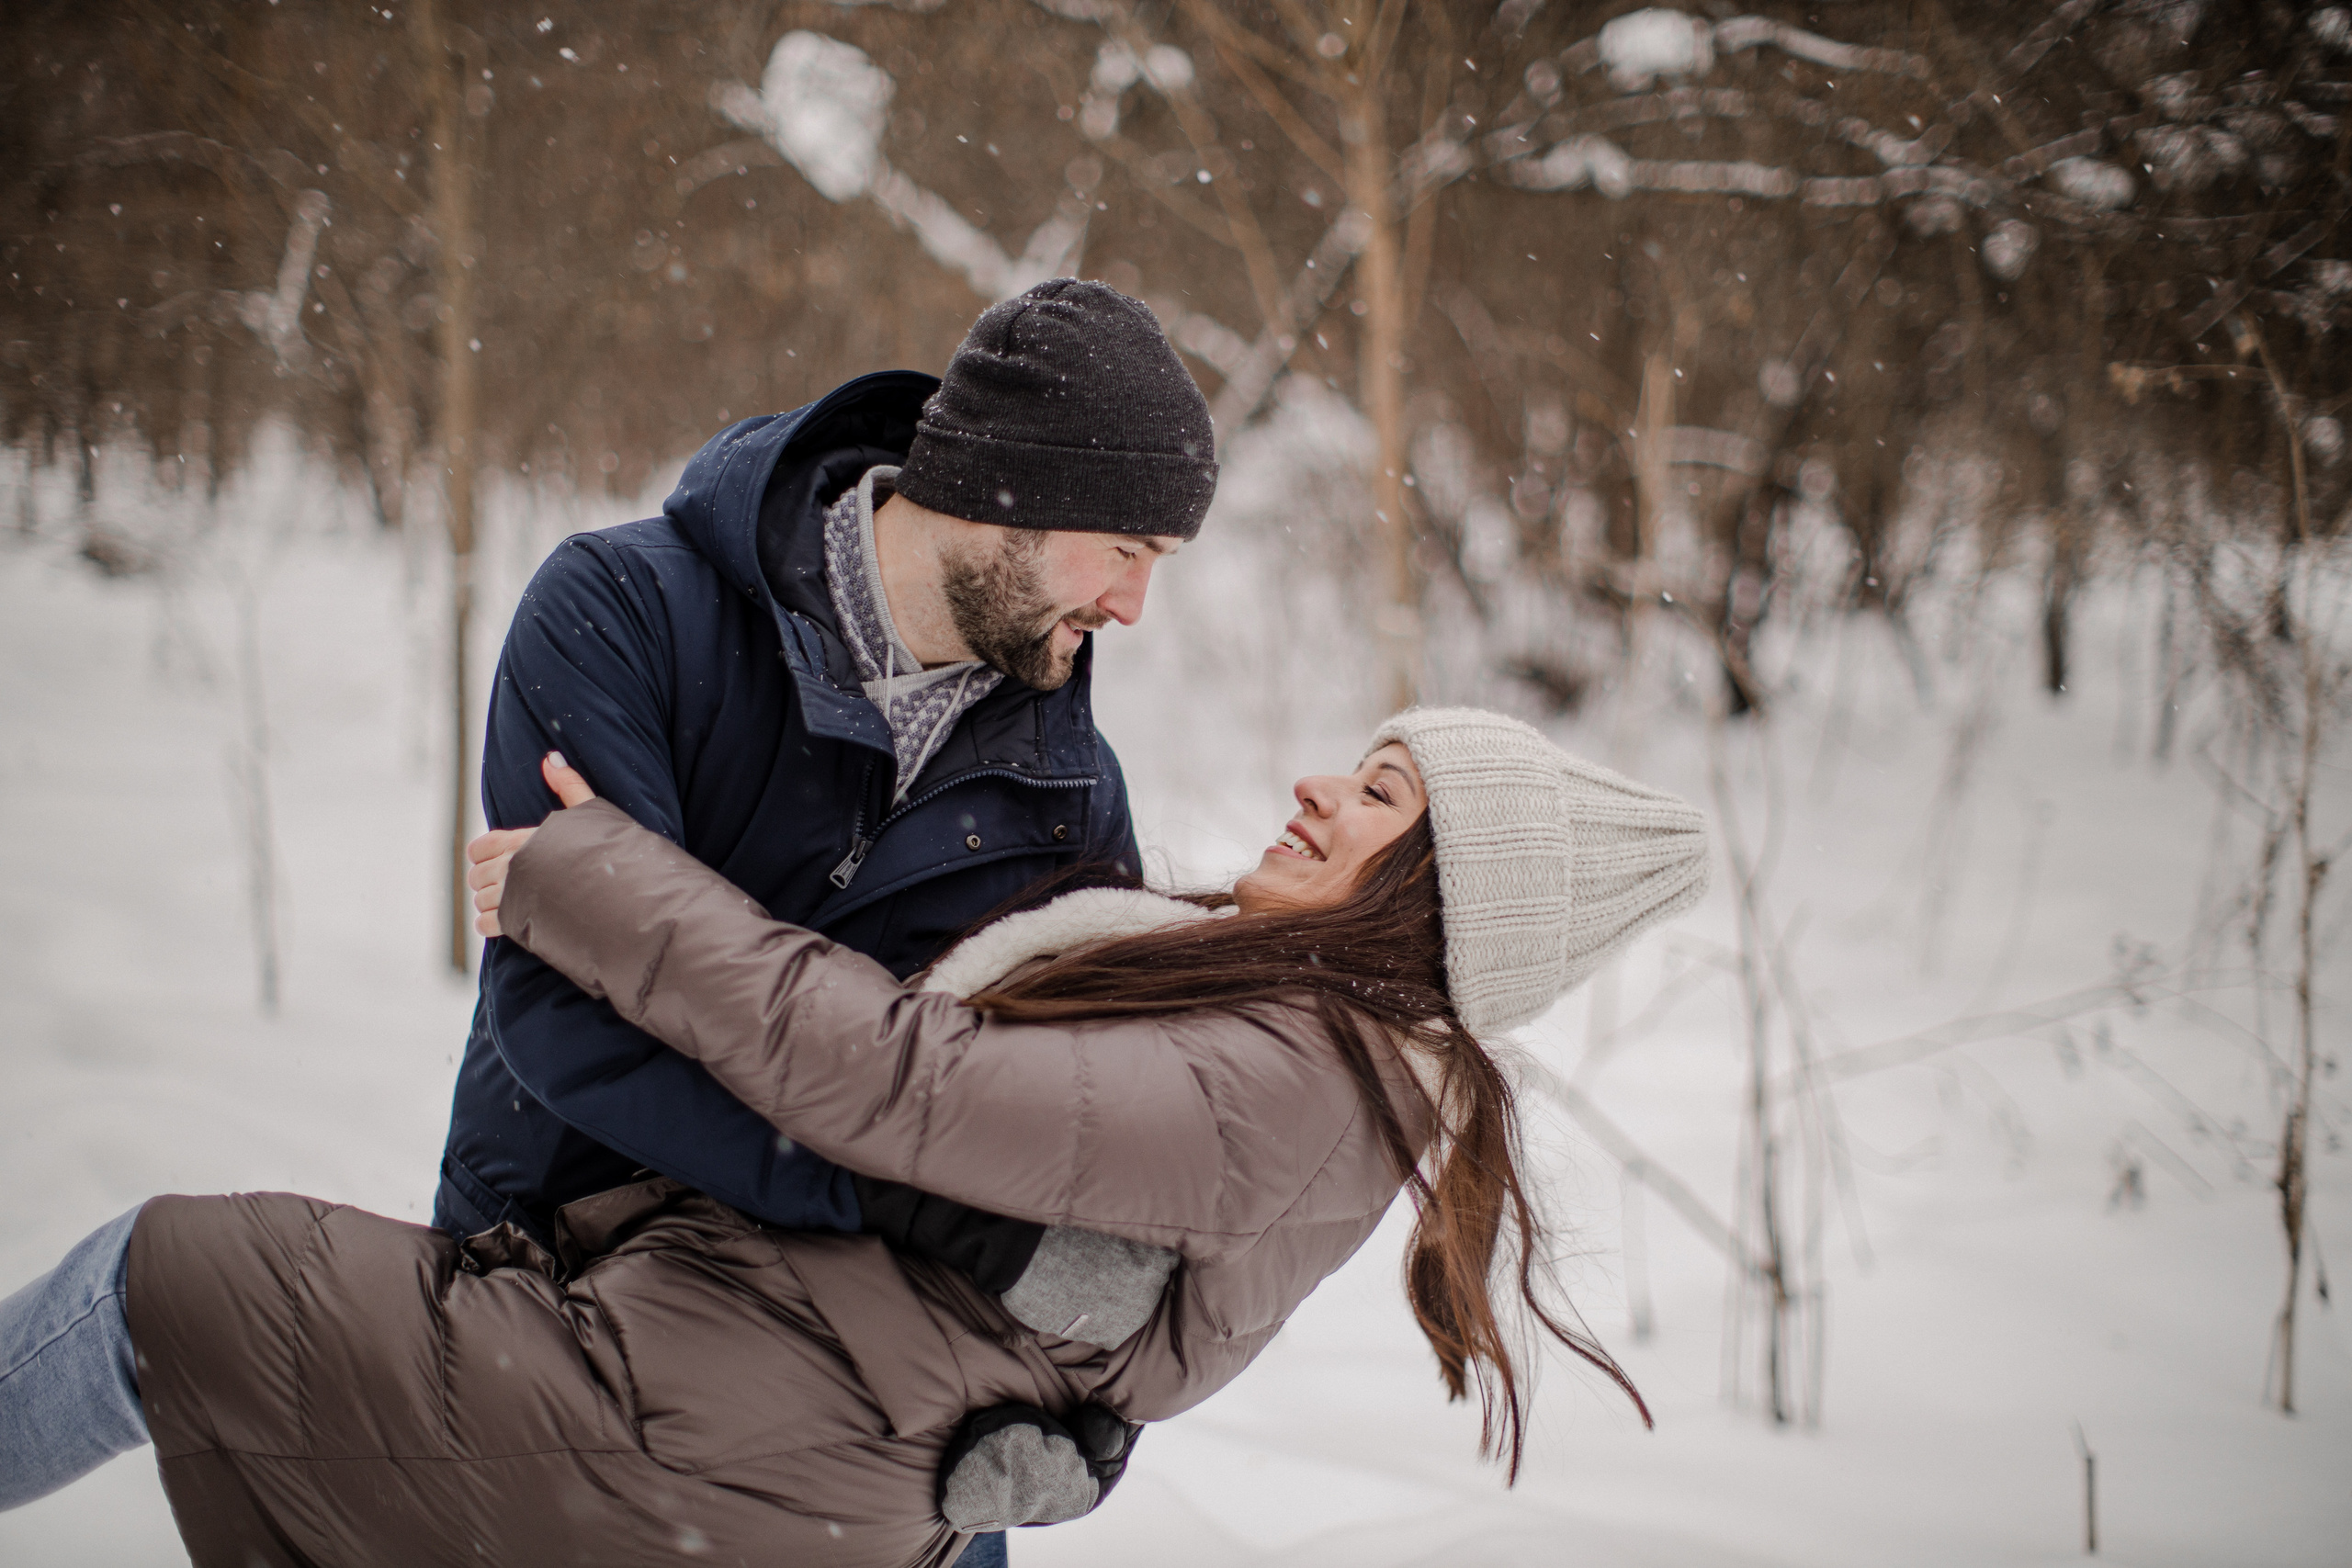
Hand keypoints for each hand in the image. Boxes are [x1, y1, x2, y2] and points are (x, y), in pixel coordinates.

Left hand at [467, 752, 596, 937]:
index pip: (481, 846)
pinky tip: (506, 922)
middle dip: (487, 880)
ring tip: (512, 904)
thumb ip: (568, 785)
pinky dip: (490, 924)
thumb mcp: (591, 812)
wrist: (623, 895)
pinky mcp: (517, 922)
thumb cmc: (609, 852)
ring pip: (481, 900)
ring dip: (491, 903)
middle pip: (477, 875)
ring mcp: (512, 896)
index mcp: (523, 839)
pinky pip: (486, 925)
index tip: (498, 860)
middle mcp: (511, 867)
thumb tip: (550, 758)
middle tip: (507, 884)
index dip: (483, 854)